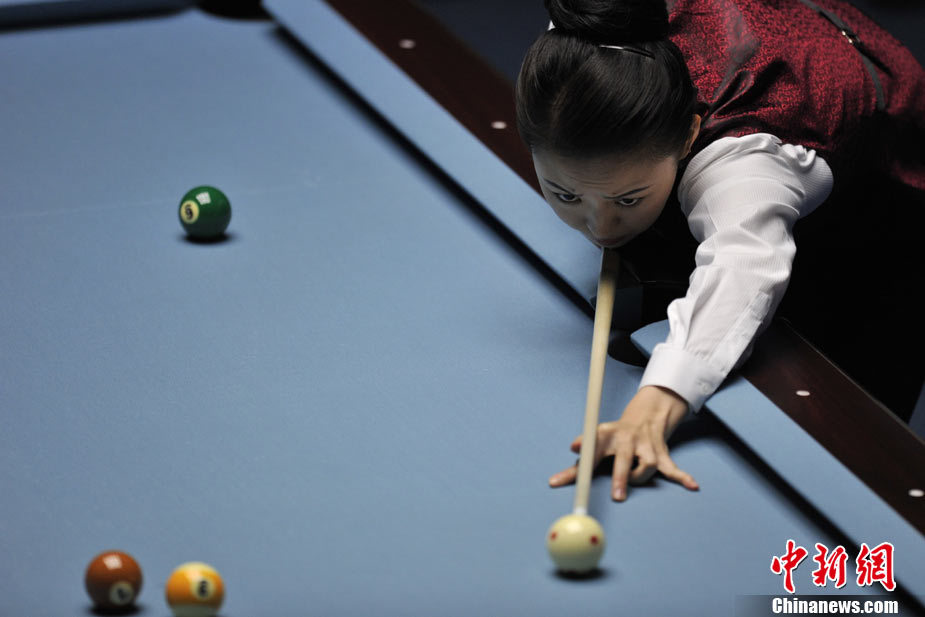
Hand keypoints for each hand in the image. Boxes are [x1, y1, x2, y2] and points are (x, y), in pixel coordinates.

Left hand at [549, 385, 698, 500]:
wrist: (645, 416)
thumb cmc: (613, 439)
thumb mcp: (594, 445)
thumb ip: (575, 468)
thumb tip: (552, 483)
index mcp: (606, 435)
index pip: (593, 442)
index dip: (584, 446)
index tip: (573, 449)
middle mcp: (627, 439)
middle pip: (624, 457)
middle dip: (622, 476)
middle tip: (618, 496)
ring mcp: (646, 446)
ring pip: (648, 464)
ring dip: (641, 477)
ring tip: (635, 481)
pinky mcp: (662, 455)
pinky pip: (673, 468)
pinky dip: (682, 477)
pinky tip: (692, 485)